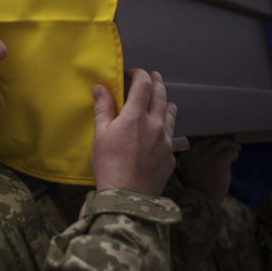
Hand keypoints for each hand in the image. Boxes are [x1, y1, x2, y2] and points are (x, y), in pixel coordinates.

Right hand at [92, 69, 176, 195]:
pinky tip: (160, 132)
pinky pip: (170, 136)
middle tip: (153, 76)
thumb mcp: (100, 135)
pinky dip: (165, 127)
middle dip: (157, 82)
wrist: (128, 197)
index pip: (143, 85)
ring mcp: (165, 141)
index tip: (133, 73)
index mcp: (135, 117)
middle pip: (161, 95)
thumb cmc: (109, 165)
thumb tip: (100, 88)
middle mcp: (155, 125)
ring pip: (170, 114)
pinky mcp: (171, 156)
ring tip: (164, 100)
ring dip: (166, 102)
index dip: (139, 74)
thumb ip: (103, 109)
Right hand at [177, 135, 238, 203]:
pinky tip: (234, 158)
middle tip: (229, 146)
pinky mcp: (219, 162)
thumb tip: (216, 137)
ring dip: (231, 146)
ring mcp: (206, 156)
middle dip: (222, 140)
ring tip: (234, 151)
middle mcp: (194, 151)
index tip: (218, 140)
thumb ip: (198, 152)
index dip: (211, 136)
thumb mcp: (191, 165)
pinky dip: (235, 153)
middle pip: (212, 137)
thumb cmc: (199, 182)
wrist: (204, 199)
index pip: (199, 136)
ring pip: (223, 142)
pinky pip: (230, 150)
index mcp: (185, 151)